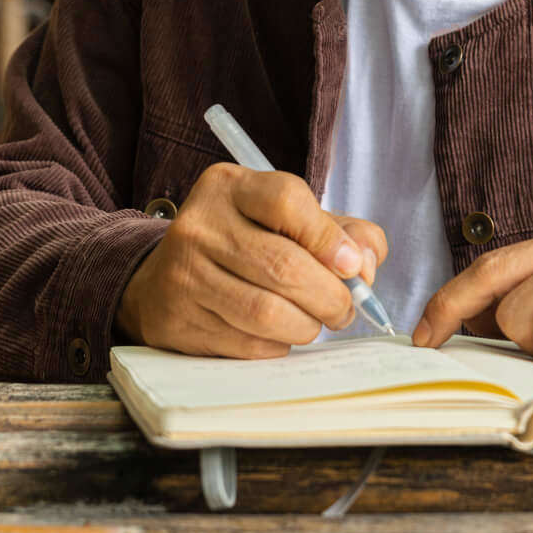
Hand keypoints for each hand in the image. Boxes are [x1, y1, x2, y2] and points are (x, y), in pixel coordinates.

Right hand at [115, 163, 387, 358]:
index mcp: (230, 187)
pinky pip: (247, 344)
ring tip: (316, 323)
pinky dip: (278, 345)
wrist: (166, 278)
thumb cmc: (246, 245)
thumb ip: (342, 232)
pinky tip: (280, 335)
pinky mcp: (177, 321)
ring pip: (266, 312)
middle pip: (284, 266)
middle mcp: (200, 226)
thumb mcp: (289, 220)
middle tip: (345, 310)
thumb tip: (365, 266)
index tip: (352, 266)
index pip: (286, 201)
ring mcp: (183, 275)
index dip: (329, 238)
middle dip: (330, 297)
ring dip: (307, 326)